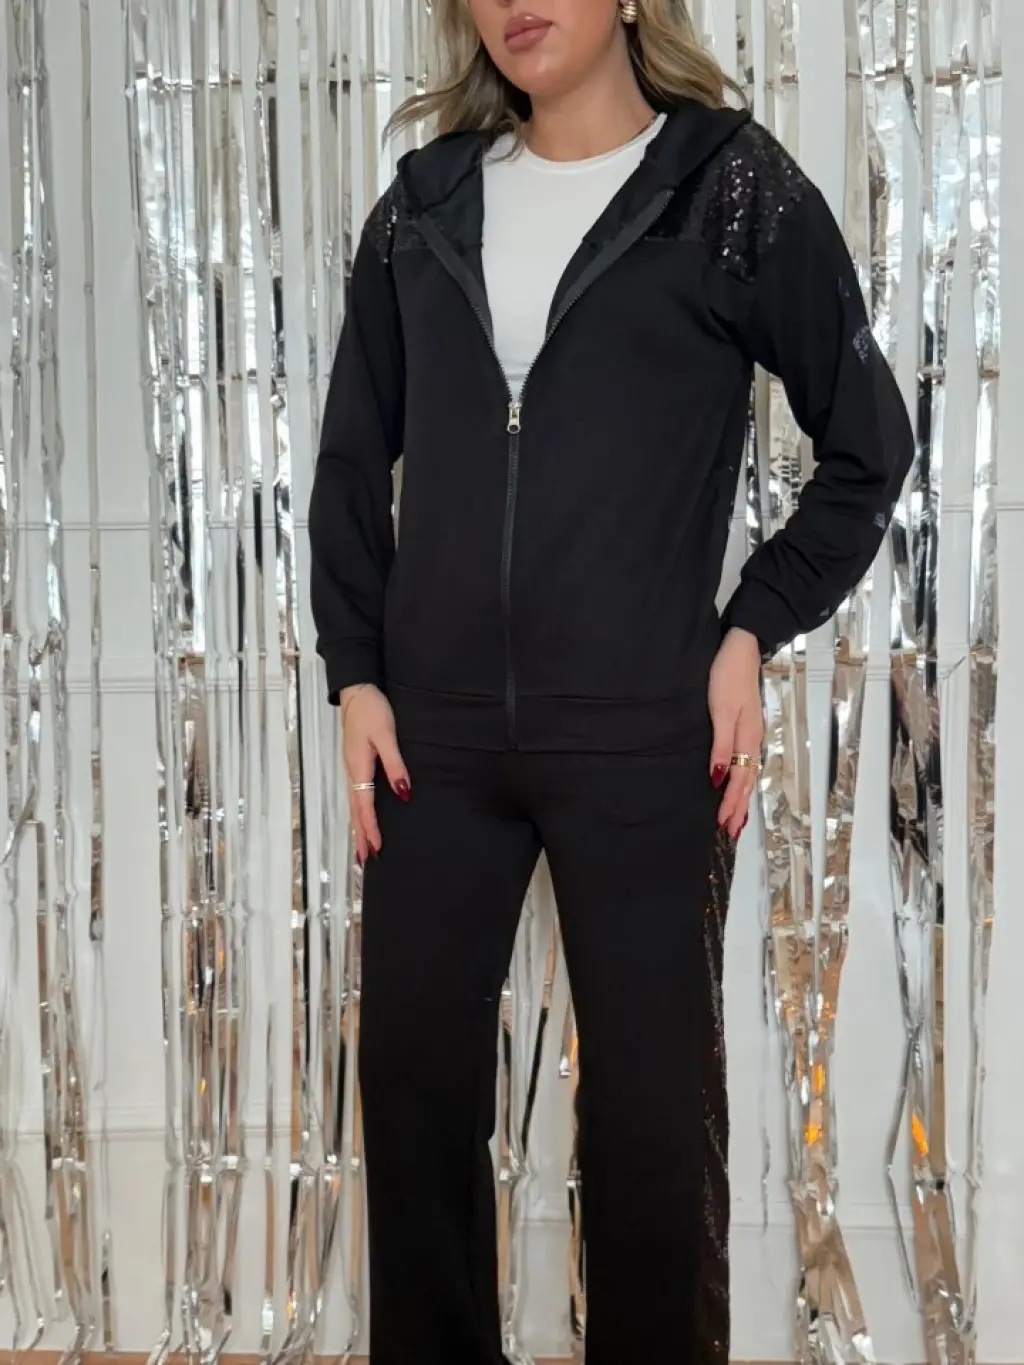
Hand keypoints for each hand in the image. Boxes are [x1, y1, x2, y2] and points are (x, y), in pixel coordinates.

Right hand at [340, 683, 409, 863]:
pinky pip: (356, 794)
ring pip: (354, 804)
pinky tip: (363, 817)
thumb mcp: (386, 735)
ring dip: (358, 826)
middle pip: (355, 810)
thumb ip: (395, 764)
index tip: (375, 848)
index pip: (365, 805)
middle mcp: (352, 771)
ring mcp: (352, 767)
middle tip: (365, 860)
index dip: (370, 828)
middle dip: (360, 835)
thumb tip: (403, 792)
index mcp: (359, 767)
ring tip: (362, 847)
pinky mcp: (355, 762)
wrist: (357, 691)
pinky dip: (359, 811)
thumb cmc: (372, 711)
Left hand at [708, 628, 763, 839]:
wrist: (741, 648)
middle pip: (747, 781)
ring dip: (741, 797)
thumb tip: (718, 777)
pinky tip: (736, 783)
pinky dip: (741, 779)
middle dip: (739, 807)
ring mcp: (750, 733)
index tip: (723, 824)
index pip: (739, 779)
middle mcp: (752, 739)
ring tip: (736, 817)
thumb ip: (720, 744)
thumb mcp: (721, 710)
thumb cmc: (727, 676)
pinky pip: (745, 761)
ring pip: (748, 773)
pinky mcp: (745, 726)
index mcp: (747, 738)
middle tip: (730, 831)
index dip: (731, 803)